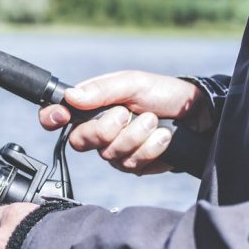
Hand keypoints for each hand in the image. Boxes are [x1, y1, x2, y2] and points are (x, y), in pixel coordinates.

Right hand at [39, 71, 202, 175]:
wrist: (197, 115)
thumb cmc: (162, 93)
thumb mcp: (133, 83)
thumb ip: (102, 90)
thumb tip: (71, 97)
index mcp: (92, 106)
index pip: (58, 114)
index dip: (51, 117)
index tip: (61, 116)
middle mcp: (98, 130)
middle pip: (80, 141)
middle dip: (106, 129)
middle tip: (127, 114)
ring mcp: (114, 150)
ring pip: (109, 154)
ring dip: (136, 136)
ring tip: (155, 122)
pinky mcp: (133, 165)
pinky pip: (131, 165)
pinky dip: (150, 148)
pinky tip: (163, 137)